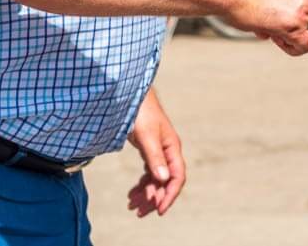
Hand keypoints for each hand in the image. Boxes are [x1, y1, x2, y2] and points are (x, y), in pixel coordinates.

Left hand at [126, 88, 184, 217]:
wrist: (131, 94)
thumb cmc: (141, 112)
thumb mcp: (146, 135)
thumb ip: (154, 157)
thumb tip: (163, 179)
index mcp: (172, 147)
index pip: (177, 177)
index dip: (170, 195)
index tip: (158, 209)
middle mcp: (168, 151)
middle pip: (166, 181)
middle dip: (154, 198)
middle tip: (138, 212)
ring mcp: (159, 151)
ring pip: (156, 179)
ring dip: (146, 193)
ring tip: (131, 204)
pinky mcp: (149, 150)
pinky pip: (149, 172)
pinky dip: (142, 184)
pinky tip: (132, 192)